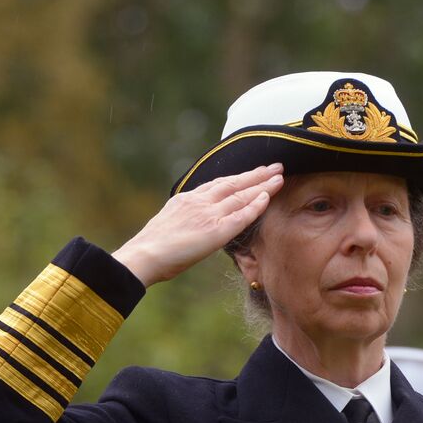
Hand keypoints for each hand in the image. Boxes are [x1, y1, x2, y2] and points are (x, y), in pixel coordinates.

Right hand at [112, 164, 284, 286]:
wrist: (143, 255)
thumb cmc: (150, 249)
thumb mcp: (167, 224)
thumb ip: (183, 220)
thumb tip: (190, 226)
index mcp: (187, 199)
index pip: (218, 184)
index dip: (237, 177)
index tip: (252, 172)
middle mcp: (199, 201)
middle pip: (233, 183)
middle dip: (256, 174)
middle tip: (275, 166)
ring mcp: (209, 214)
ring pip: (241, 195)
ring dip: (262, 184)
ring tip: (279, 176)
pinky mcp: (216, 230)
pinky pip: (242, 215)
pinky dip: (256, 205)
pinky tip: (269, 197)